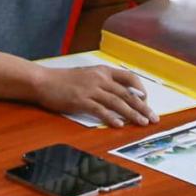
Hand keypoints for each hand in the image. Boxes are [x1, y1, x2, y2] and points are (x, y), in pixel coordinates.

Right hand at [34, 65, 157, 128]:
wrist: (43, 81)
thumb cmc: (63, 80)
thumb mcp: (86, 74)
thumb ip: (102, 82)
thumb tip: (119, 95)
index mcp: (102, 71)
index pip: (128, 77)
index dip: (140, 88)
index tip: (146, 98)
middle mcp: (99, 79)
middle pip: (127, 94)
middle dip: (142, 107)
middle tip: (153, 117)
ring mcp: (91, 90)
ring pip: (117, 103)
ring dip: (132, 114)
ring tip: (142, 123)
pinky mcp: (81, 101)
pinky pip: (100, 110)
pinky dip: (111, 118)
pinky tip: (119, 124)